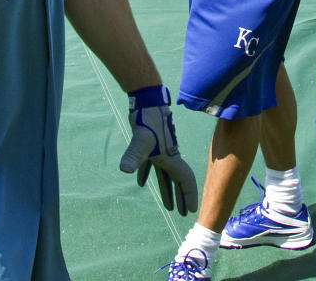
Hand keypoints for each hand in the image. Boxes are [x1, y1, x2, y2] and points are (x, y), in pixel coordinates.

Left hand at [119, 85, 197, 215]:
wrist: (146, 102)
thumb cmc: (148, 120)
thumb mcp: (141, 140)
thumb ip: (134, 155)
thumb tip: (124, 170)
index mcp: (171, 158)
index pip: (185, 179)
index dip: (189, 195)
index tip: (191, 211)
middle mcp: (168, 156)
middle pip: (177, 180)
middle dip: (180, 197)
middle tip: (182, 213)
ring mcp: (160, 151)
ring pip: (165, 175)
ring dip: (167, 190)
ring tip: (168, 207)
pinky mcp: (149, 146)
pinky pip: (151, 165)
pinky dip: (147, 174)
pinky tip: (141, 183)